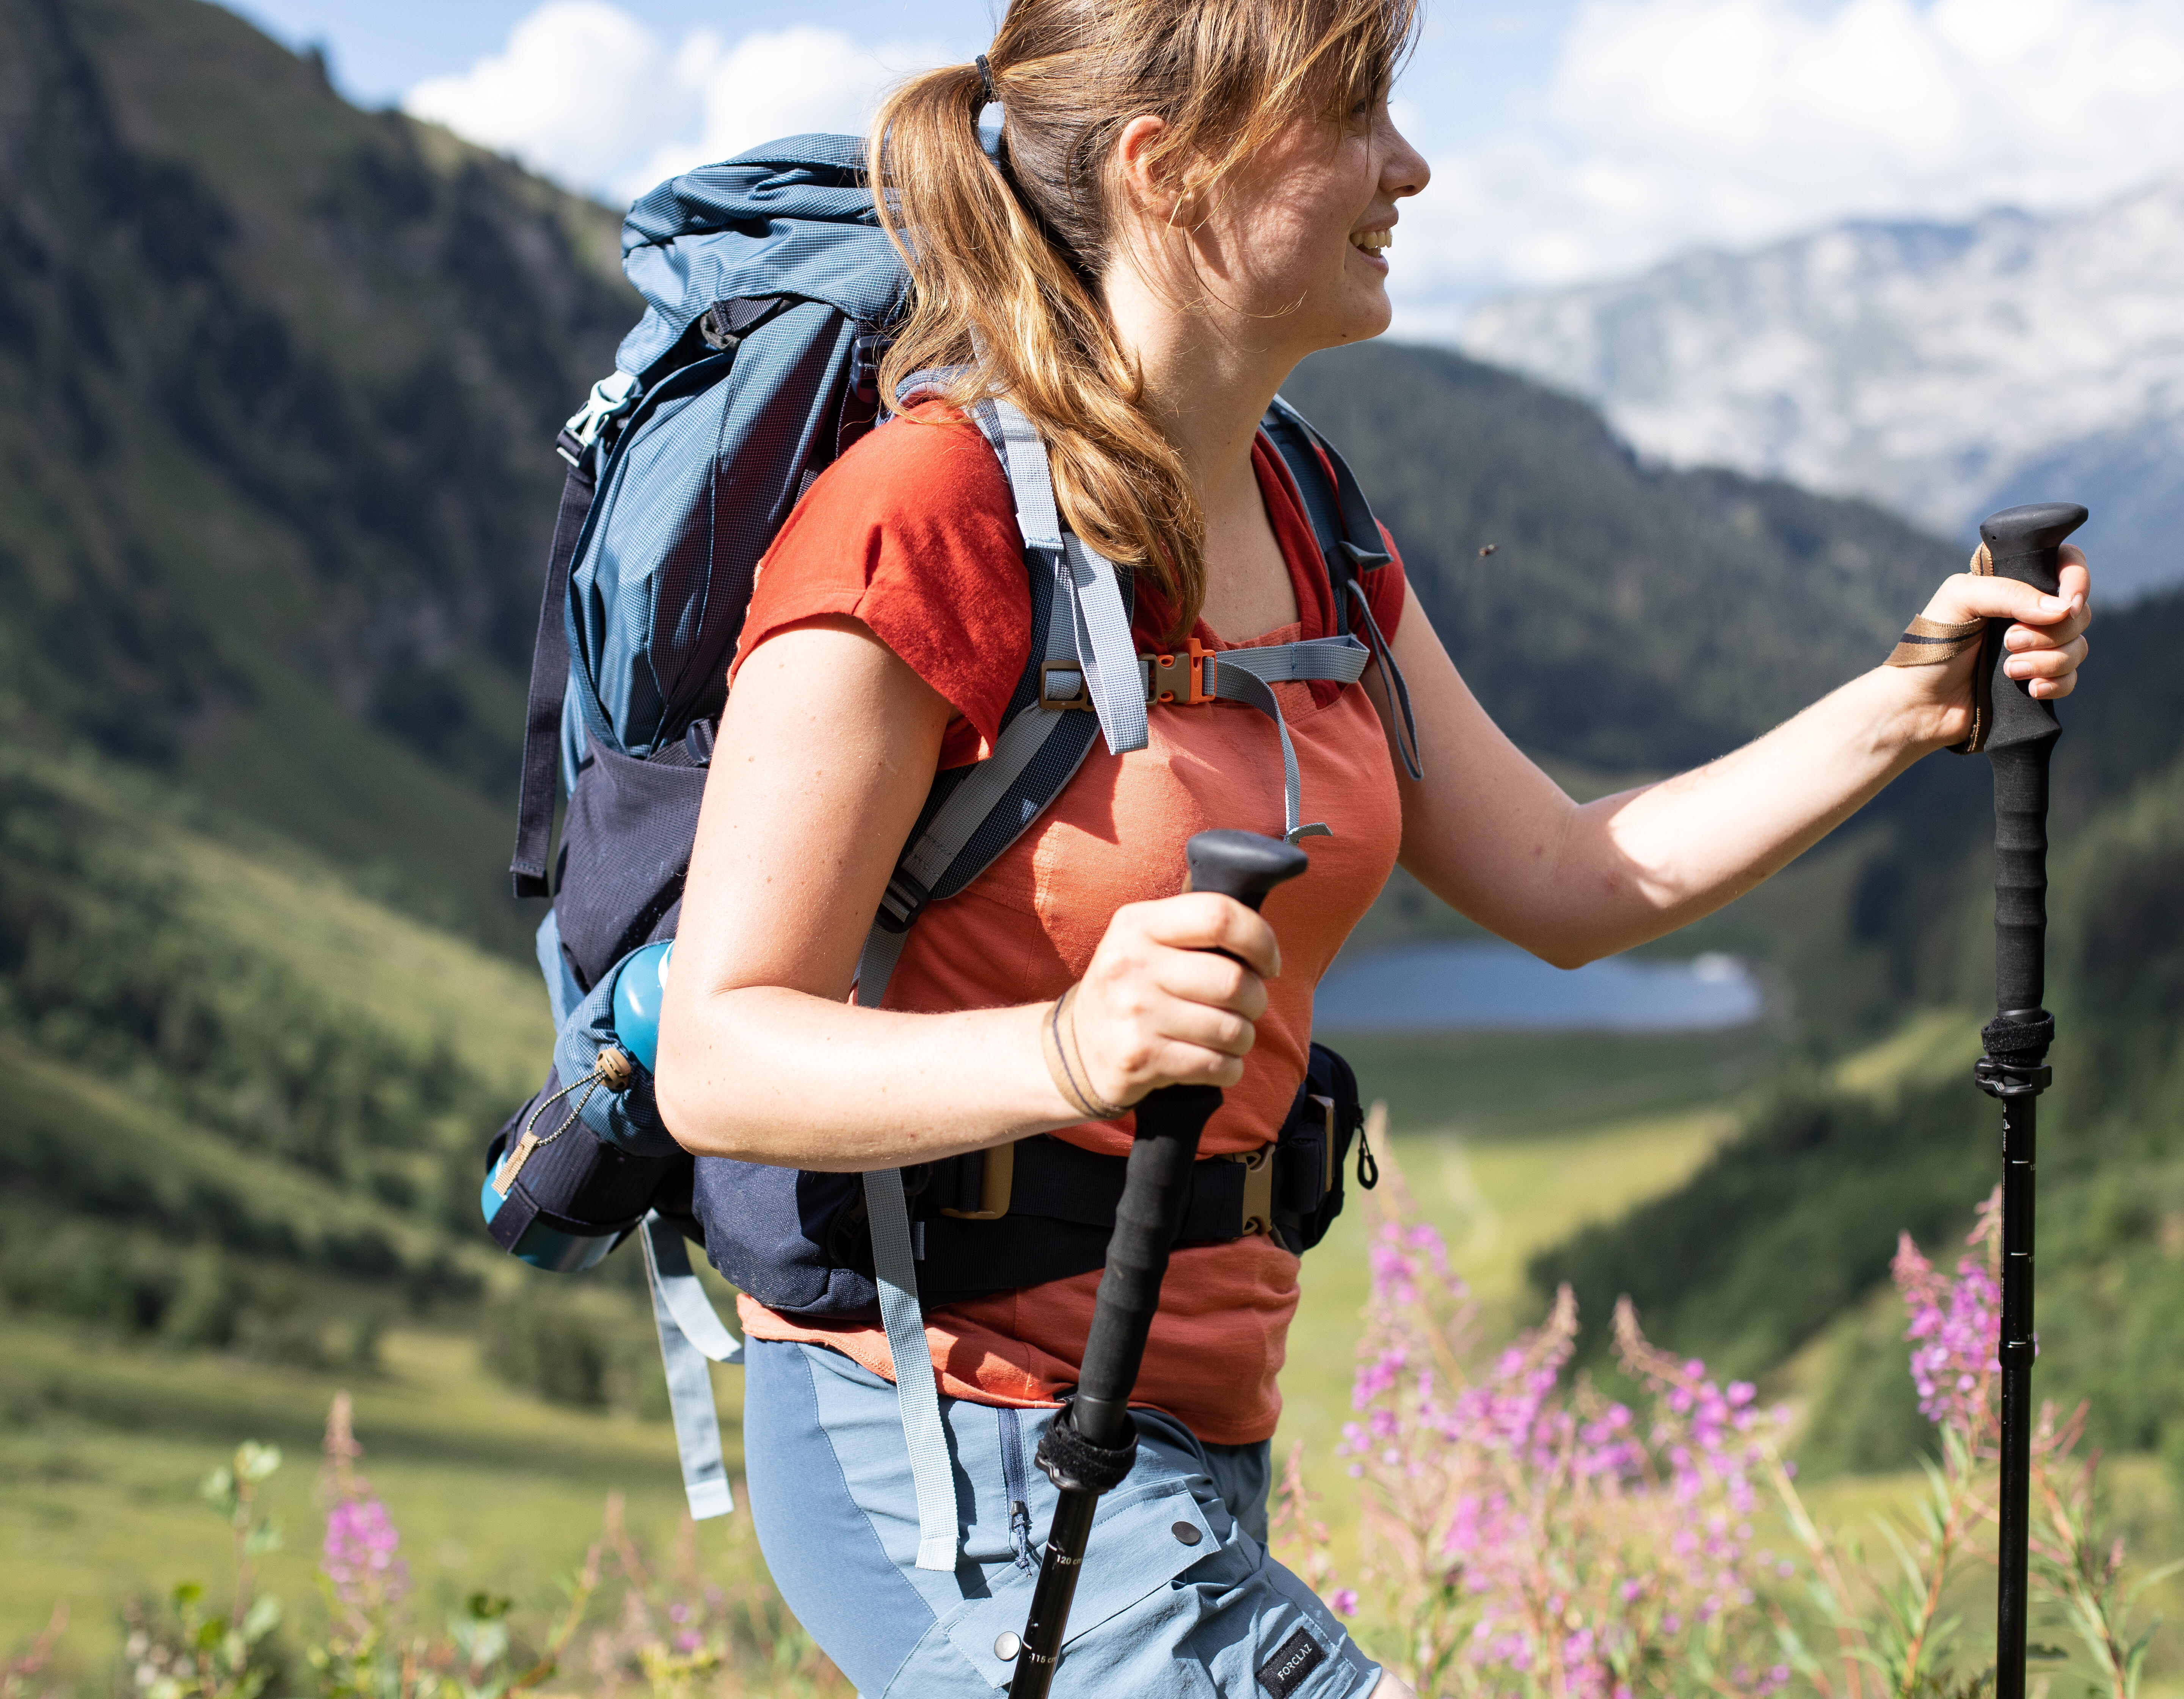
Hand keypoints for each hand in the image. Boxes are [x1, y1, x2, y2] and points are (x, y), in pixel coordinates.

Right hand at [1063, 894, 1279, 1106]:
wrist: (1075, 1048)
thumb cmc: (1131, 988)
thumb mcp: (1146, 940)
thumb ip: (1195, 928)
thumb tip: (1263, 940)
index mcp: (1137, 924)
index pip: (1218, 916)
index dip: (1260, 940)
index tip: (1267, 963)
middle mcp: (1132, 964)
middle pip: (1234, 980)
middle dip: (1257, 999)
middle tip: (1247, 1006)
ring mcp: (1134, 1014)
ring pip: (1233, 1029)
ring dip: (1244, 1038)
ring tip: (1227, 1034)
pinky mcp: (1141, 1058)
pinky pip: (1218, 1066)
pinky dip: (1229, 1068)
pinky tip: (1213, 1060)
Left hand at [1903, 545, 2091, 748]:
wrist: (1917, 704)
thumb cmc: (1930, 646)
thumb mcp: (1959, 600)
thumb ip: (2009, 592)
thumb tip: (2063, 609)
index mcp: (2010, 583)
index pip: (2065, 563)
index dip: (2076, 580)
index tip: (2067, 603)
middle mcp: (2027, 612)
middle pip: (2078, 611)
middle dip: (2051, 631)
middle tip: (2009, 641)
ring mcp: (2035, 647)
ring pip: (2077, 647)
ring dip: (2047, 660)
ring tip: (2009, 670)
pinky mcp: (2036, 680)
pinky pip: (2070, 679)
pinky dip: (2055, 684)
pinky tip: (2029, 689)